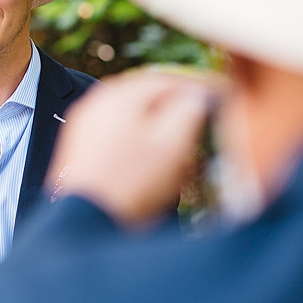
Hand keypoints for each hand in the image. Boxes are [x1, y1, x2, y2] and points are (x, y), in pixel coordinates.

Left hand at [48, 67, 220, 228]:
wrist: (85, 223)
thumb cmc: (131, 183)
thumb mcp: (171, 144)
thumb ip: (188, 110)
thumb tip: (197, 93)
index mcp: (117, 95)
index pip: (167, 79)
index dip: (199, 86)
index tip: (223, 94)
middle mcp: (95, 103)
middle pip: (147, 95)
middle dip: (178, 106)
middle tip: (205, 117)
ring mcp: (83, 126)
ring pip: (132, 115)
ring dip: (160, 124)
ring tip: (183, 143)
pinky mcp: (80, 148)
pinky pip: (117, 133)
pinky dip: (140, 139)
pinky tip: (154, 158)